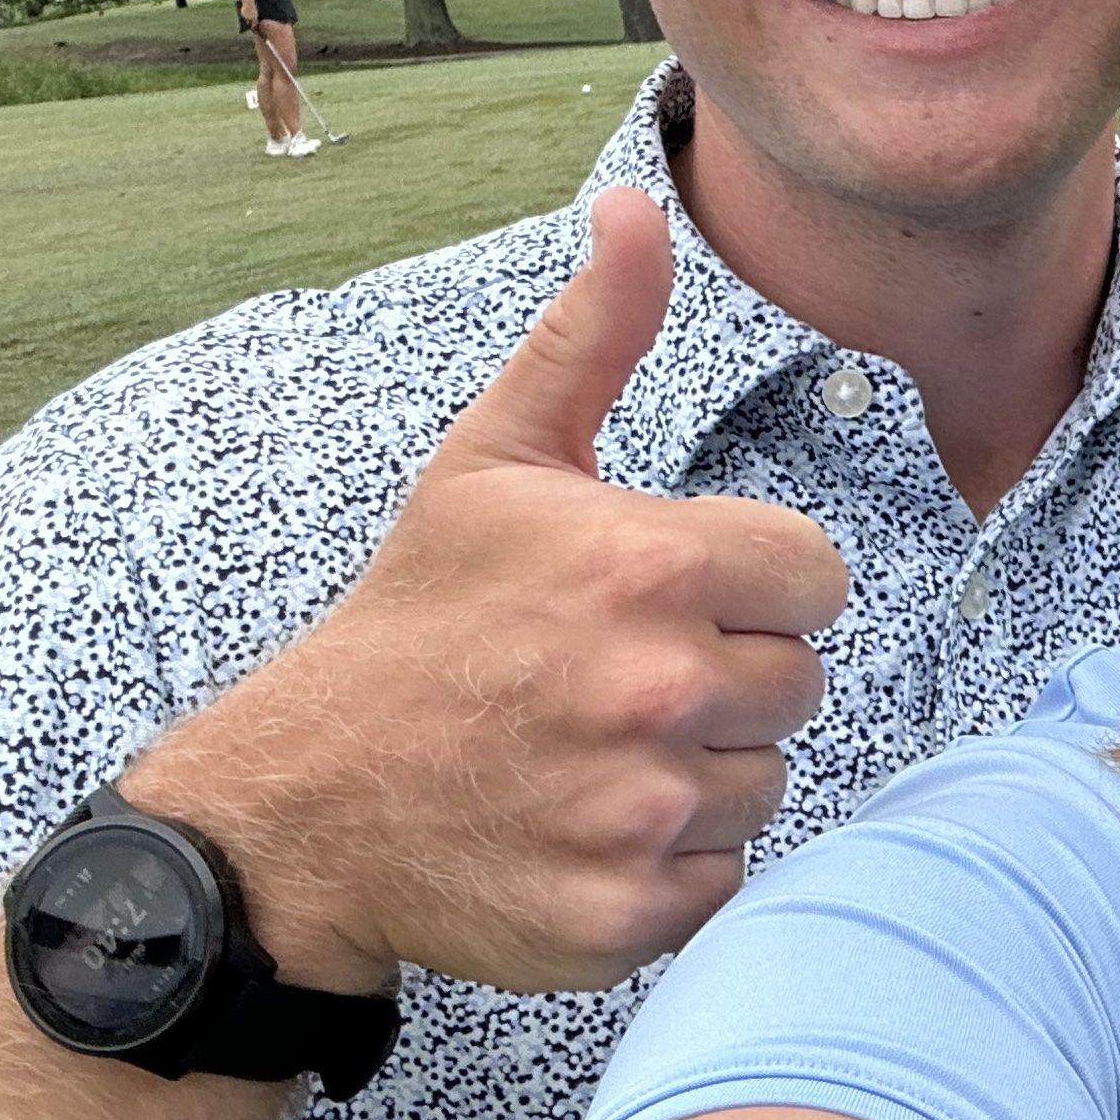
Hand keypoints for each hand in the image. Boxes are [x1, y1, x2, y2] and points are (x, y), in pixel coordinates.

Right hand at [122, 191, 848, 998]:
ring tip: (597, 753)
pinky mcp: (625, 916)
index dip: (751, 586)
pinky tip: (586, 829)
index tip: (670, 598)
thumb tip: (635, 203)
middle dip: (729, 678)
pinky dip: (668, 867)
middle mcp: (656, 691)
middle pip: (801, 682)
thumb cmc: (419, 619)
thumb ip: (593, 334)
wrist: (304, 805)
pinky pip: (724, 879)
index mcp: (647, 567)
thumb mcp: (497, 461)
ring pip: (769, 782)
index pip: (815, 578)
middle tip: (619, 680)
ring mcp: (641, 813)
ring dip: (704, 774)